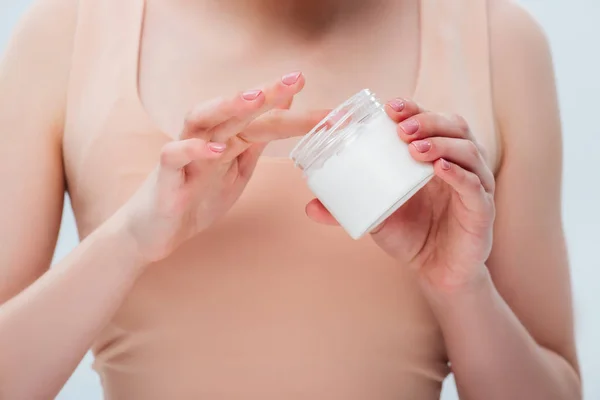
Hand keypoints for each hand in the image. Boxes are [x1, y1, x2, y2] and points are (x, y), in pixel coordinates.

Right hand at [119, 72, 328, 263]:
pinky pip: (174, 156)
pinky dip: (194, 150)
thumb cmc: (197, 197)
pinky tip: (217, 148)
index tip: (332, 114)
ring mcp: (186, 155)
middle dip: (267, 94)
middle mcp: (208, 139)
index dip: (297, 117)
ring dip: (228, 107)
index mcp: (229, 139)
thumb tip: (284, 112)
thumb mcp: (237, 169)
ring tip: (255, 97)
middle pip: (237, 110)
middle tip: (296, 79)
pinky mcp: (165, 176)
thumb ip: (256, 140)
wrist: (158, 231)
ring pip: (202, 119)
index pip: (265, 121)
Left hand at [307, 98, 495, 291]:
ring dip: (442, 144)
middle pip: (455, 127)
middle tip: (401, 129)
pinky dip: (459, 175)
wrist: (436, 272)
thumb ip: (347, 208)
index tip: (389, 107)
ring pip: (468, 151)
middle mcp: (460, 164)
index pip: (432, 121)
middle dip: (428, 121)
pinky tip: (439, 169)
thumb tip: (310, 206)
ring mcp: (476, 186)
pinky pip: (476, 187)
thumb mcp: (377, 216)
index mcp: (436, 157)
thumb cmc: (411, 235)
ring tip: (414, 149)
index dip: (414, 109)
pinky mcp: (482, 211)